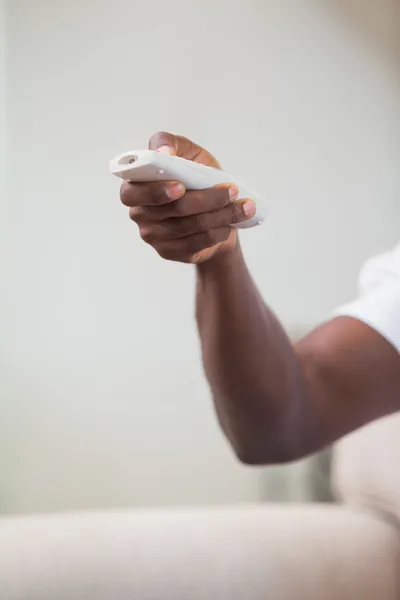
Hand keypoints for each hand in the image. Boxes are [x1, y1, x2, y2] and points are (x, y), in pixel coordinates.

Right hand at [120, 132, 255, 263]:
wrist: (211, 210)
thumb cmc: (194, 177)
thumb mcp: (186, 153)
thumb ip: (169, 143)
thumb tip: (163, 151)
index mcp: (135, 187)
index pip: (132, 193)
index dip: (156, 191)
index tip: (181, 187)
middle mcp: (139, 214)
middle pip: (173, 209)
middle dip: (207, 199)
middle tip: (232, 191)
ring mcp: (152, 236)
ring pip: (189, 226)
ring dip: (221, 215)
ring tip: (244, 207)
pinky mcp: (168, 252)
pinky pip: (195, 244)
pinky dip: (217, 233)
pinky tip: (230, 225)